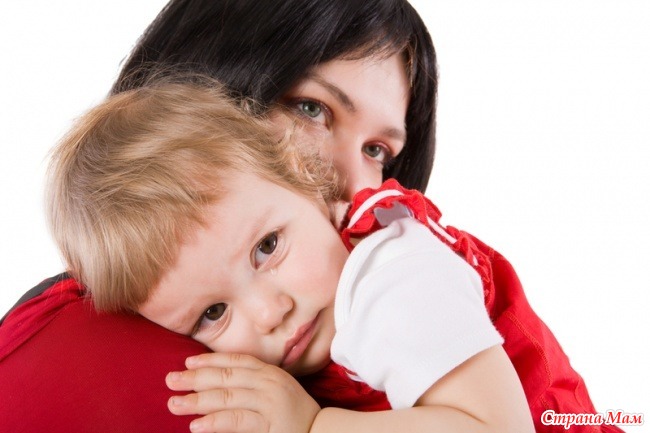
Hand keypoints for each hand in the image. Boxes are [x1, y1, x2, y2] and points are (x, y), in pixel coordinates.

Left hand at [166, 352, 320, 432]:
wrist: (321, 431)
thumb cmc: (294, 411)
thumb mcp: (276, 388)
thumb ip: (253, 382)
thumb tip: (219, 380)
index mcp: (269, 372)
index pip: (235, 361)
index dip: (210, 360)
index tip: (188, 362)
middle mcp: (268, 383)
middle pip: (226, 377)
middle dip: (196, 378)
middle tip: (171, 380)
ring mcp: (268, 403)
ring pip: (227, 398)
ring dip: (198, 401)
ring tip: (175, 404)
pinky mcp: (268, 425)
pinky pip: (237, 421)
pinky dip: (215, 422)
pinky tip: (196, 425)